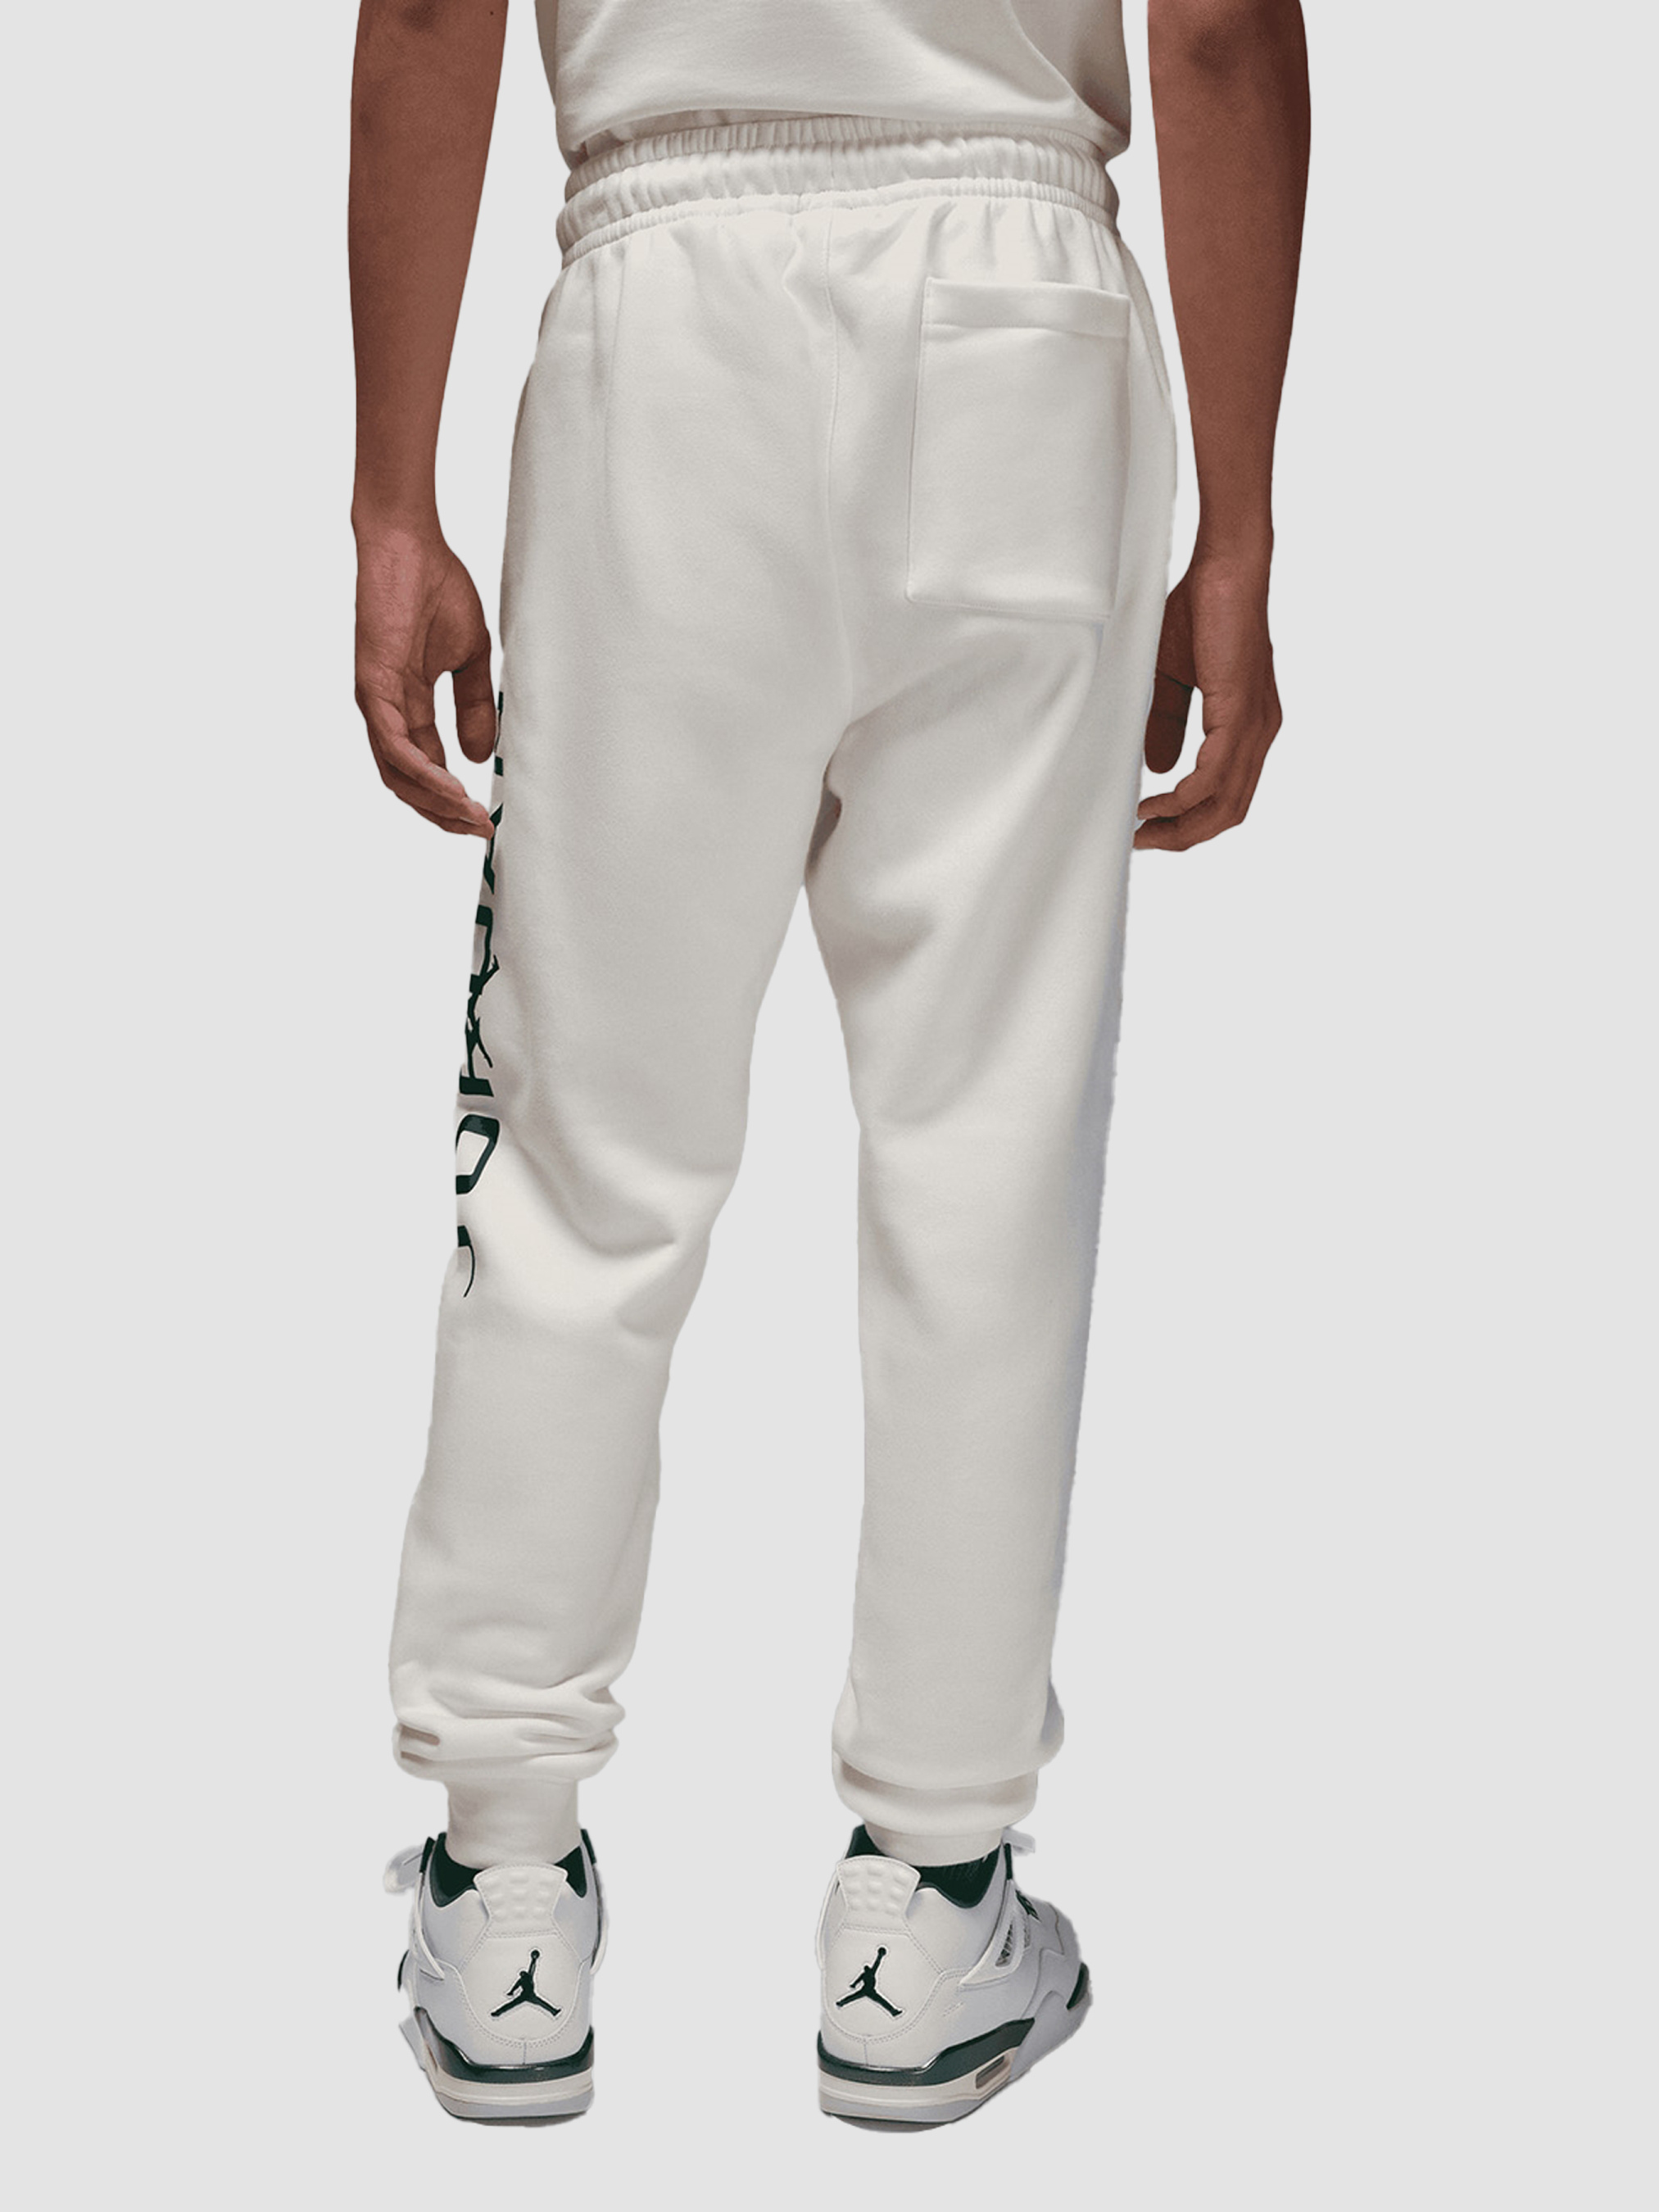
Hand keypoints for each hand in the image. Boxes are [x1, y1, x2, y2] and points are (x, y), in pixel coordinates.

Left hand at [353, 520, 497, 835]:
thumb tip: (478, 756)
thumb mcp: (468, 659)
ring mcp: (376, 701)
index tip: (483, 818)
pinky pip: (394, 745)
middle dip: (443, 812)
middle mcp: (386, 710)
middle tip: (478, 830)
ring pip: (397, 773)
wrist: (410, 546)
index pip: (425, 767)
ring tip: (468, 816)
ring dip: (433, 801)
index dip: (452, 797)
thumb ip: (472, 707)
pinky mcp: (373, 687)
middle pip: (406, 782)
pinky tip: (450, 786)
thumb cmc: (436, 589)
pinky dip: (421, 771)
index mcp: (406, 705)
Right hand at [1135, 557, 1282, 850]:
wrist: (1226, 569)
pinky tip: (1157, 803)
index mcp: (1247, 727)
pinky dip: (1185, 798)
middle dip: (1185, 836)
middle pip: (1229, 811)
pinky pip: (1216, 775)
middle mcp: (1259, 733)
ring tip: (1146, 831)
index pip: (1227, 795)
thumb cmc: (1201, 612)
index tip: (1150, 828)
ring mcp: (1255, 726)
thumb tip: (1161, 770)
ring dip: (1183, 825)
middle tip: (1145, 842)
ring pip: (1226, 802)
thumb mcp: (1174, 679)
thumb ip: (1168, 724)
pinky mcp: (1242, 713)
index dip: (1190, 821)